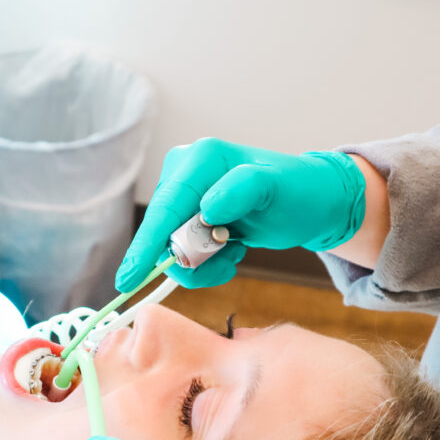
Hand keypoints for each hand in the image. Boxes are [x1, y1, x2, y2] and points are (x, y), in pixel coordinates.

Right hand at [115, 139, 365, 290]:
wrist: (311, 203)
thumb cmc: (299, 191)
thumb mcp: (277, 187)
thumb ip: (243, 189)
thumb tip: (207, 208)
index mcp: (200, 159)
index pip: (166, 208)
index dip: (145, 246)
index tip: (128, 279)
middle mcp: (184, 174)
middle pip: (163, 233)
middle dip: (191, 257)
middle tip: (231, 257)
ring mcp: (185, 197)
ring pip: (171, 249)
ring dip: (202, 264)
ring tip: (235, 253)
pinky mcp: (189, 217)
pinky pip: (182, 254)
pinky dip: (206, 264)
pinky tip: (231, 251)